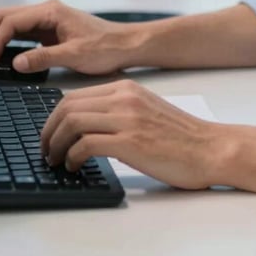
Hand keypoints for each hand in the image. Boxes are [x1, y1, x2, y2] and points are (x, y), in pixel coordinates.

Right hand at [0, 0, 137, 74]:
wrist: (125, 45)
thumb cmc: (106, 47)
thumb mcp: (74, 55)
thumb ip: (44, 58)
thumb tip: (16, 63)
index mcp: (51, 12)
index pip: (12, 21)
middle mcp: (47, 11)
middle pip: (5, 16)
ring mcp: (47, 19)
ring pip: (11, 23)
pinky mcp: (49, 30)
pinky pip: (21, 32)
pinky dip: (7, 42)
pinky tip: (2, 56)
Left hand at [42, 79, 224, 189]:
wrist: (210, 148)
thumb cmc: (181, 136)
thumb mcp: (145, 110)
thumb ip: (118, 110)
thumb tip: (86, 125)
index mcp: (126, 88)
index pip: (75, 95)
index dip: (54, 117)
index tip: (50, 134)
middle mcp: (124, 98)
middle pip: (68, 106)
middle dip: (48, 130)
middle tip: (45, 149)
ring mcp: (127, 118)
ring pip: (72, 122)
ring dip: (55, 144)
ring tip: (55, 160)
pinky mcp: (130, 142)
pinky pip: (86, 144)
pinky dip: (72, 157)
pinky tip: (74, 166)